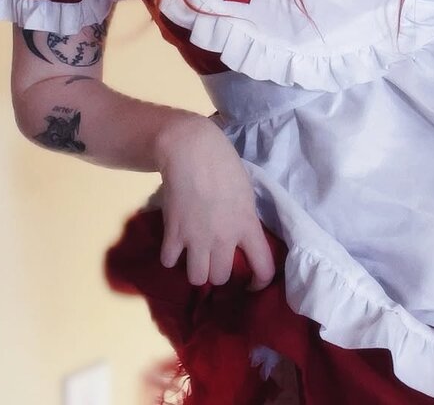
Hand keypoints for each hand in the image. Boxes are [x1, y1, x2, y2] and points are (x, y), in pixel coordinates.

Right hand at [154, 113, 275, 290]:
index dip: (260, 281)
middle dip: (218, 272)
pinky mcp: (173, 233)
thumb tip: (242, 235)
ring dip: (196, 269)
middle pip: (221, 278)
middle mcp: (224, 238)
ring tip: (194, 256)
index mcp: (247, 225)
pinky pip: (169, 261)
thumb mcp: (245, 192)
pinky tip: (174, 245)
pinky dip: (171, 257)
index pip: (264, 267)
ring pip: (197, 278)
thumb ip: (244, 219)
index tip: (252, 283)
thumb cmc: (223, 163)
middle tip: (214, 259)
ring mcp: (196, 238)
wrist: (192, 150)